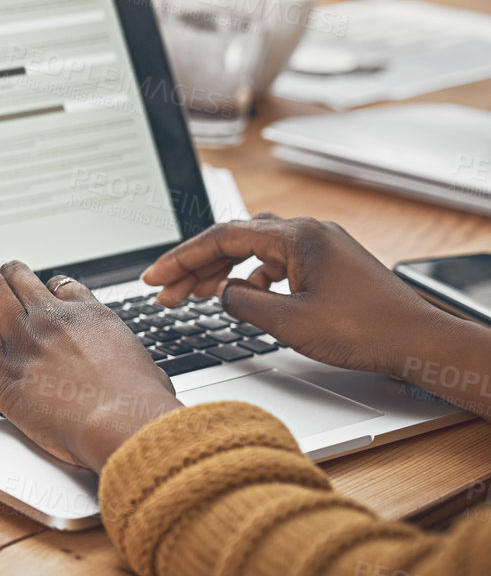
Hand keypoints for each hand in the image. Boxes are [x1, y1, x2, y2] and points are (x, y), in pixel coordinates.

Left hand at [0, 262, 181, 472]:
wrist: (124, 424)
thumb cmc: (141, 407)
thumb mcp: (146, 369)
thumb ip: (127, 362)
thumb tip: (136, 375)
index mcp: (90, 315)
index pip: (60, 286)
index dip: (49, 295)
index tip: (46, 308)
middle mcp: (52, 318)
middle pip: (16, 275)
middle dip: (7, 281)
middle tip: (2, 297)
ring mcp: (23, 338)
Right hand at [142, 214, 455, 379]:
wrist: (420, 342)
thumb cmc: (367, 331)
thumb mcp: (289, 322)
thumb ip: (244, 302)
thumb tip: (221, 293)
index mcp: (297, 237)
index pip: (223, 238)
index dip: (182, 259)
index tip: (156, 277)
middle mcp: (308, 233)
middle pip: (235, 241)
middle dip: (196, 267)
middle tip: (166, 292)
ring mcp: (320, 247)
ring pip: (255, 252)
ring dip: (221, 272)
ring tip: (193, 296)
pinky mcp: (328, 264)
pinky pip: (277, 263)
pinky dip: (251, 279)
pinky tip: (240, 297)